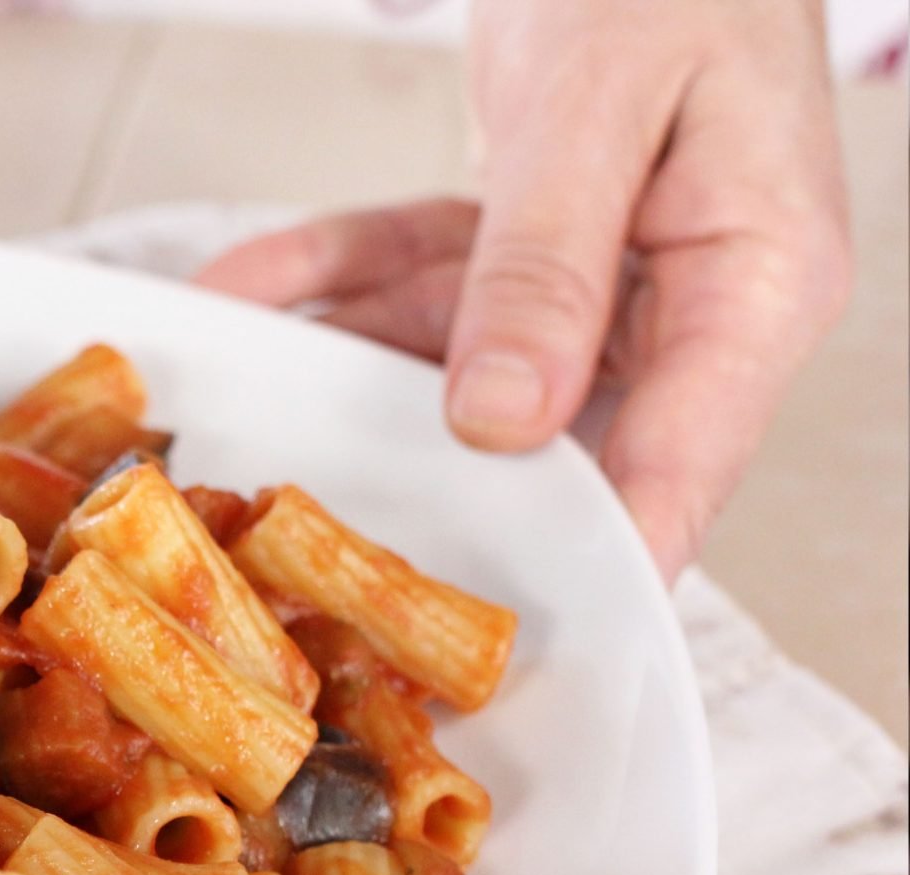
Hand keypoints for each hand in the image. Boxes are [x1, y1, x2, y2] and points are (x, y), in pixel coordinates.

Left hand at [193, 0, 851, 577]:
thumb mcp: (600, 108)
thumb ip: (548, 265)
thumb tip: (503, 423)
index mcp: (753, 287)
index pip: (675, 472)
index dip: (585, 570)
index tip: (488, 654)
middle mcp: (684, 299)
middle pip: (546, 437)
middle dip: (418, 475)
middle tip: (300, 547)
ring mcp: (606, 271)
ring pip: (454, 362)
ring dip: (342, 367)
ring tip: (234, 404)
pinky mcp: (534, 234)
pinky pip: (419, 279)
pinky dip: (332, 278)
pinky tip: (239, 295)